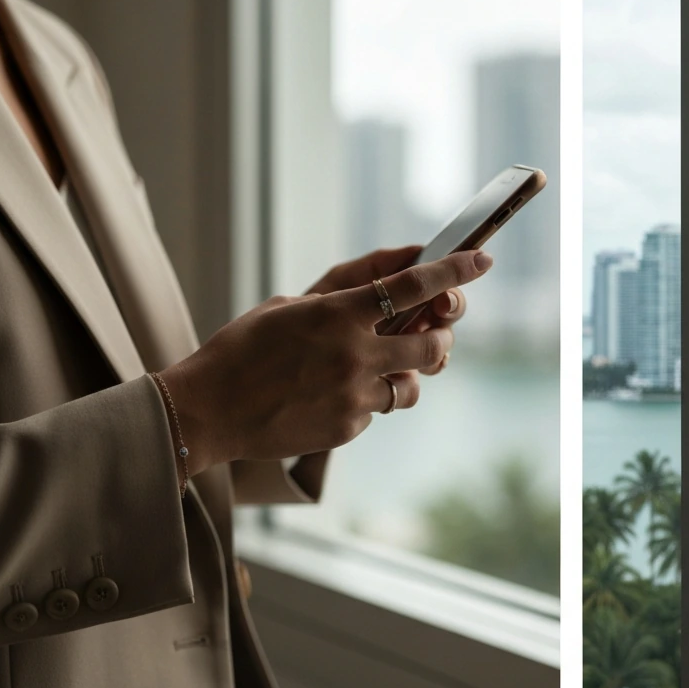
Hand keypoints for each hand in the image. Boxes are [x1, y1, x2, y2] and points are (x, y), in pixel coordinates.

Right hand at [159, 250, 492, 475]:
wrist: (207, 410)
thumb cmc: (244, 349)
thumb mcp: (290, 305)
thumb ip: (345, 287)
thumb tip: (397, 267)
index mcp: (339, 314)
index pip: (414, 286)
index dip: (455, 270)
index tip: (481, 259)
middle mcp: (354, 354)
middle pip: (433, 344)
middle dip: (441, 337)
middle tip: (433, 333)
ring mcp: (353, 395)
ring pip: (411, 386)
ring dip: (407, 375)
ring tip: (380, 369)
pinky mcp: (347, 428)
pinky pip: (377, 410)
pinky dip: (366, 401)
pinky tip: (332, 396)